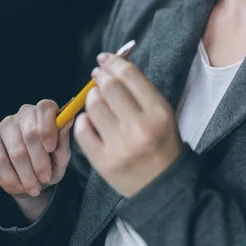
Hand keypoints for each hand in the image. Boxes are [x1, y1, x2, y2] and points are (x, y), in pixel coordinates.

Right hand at [0, 99, 73, 197]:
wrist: (32, 177)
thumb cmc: (51, 161)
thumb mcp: (62, 155)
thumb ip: (63, 139)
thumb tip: (69, 118)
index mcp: (45, 111)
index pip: (45, 108)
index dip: (48, 128)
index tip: (51, 148)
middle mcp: (25, 112)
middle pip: (30, 132)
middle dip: (39, 161)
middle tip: (45, 178)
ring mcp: (5, 124)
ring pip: (15, 150)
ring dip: (26, 174)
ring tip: (34, 188)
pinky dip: (10, 177)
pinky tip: (18, 186)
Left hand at [73, 53, 183, 197]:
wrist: (162, 186)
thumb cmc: (161, 142)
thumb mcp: (161, 112)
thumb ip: (139, 89)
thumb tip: (111, 63)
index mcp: (159, 113)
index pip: (130, 75)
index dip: (114, 62)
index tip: (105, 59)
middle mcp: (140, 128)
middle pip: (109, 87)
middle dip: (100, 76)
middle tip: (97, 75)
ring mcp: (120, 146)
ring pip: (93, 105)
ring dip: (91, 97)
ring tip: (96, 99)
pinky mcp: (103, 162)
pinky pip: (83, 130)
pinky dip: (83, 120)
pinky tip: (91, 120)